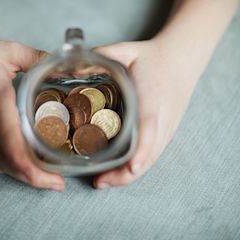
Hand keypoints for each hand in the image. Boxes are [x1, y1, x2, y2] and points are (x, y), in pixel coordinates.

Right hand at [0, 31, 65, 190]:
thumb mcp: (9, 50)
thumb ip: (39, 58)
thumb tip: (66, 67)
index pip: (11, 141)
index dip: (31, 166)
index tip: (55, 178)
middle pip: (8, 160)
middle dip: (35, 178)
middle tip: (58, 183)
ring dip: (21, 176)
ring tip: (44, 179)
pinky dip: (2, 169)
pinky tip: (17, 172)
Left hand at [93, 39, 199, 187]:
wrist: (182, 60)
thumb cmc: (153, 57)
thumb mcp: (127, 50)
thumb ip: (103, 55)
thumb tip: (73, 67)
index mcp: (153, 97)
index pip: (150, 126)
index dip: (142, 149)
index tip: (132, 166)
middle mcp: (163, 118)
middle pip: (150, 153)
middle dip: (127, 173)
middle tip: (100, 182)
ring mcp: (167, 128)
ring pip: (151, 159)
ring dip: (129, 175)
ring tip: (104, 182)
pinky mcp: (166, 133)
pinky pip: (152, 155)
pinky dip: (136, 167)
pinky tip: (119, 172)